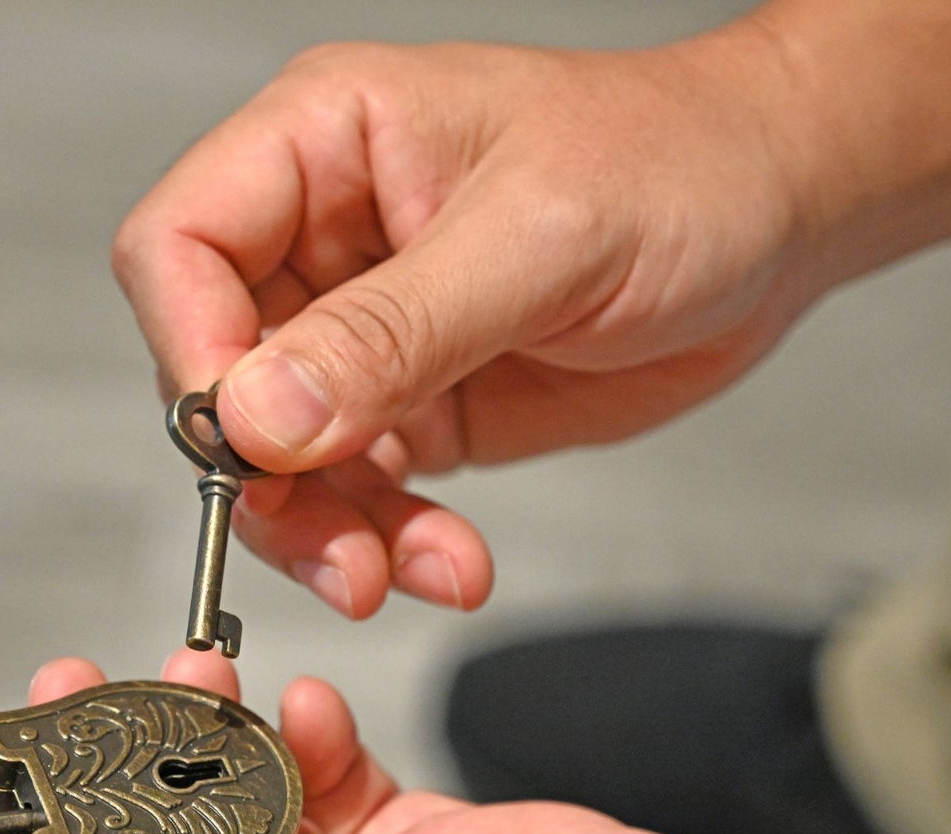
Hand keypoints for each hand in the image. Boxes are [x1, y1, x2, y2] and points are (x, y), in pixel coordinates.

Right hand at [113, 16, 827, 618]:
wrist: (769, 218)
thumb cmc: (677, 167)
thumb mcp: (540, 239)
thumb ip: (393, 329)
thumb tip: (258, 412)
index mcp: (327, 144)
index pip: (180, 249)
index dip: (194, 356)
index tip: (249, 447)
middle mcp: (324, 240)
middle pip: (221, 377)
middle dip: (271, 483)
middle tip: (338, 558)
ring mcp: (364, 332)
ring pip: (284, 457)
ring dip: (336, 534)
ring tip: (413, 572)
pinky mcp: (409, 403)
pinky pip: (358, 492)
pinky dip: (390, 542)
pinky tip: (448, 561)